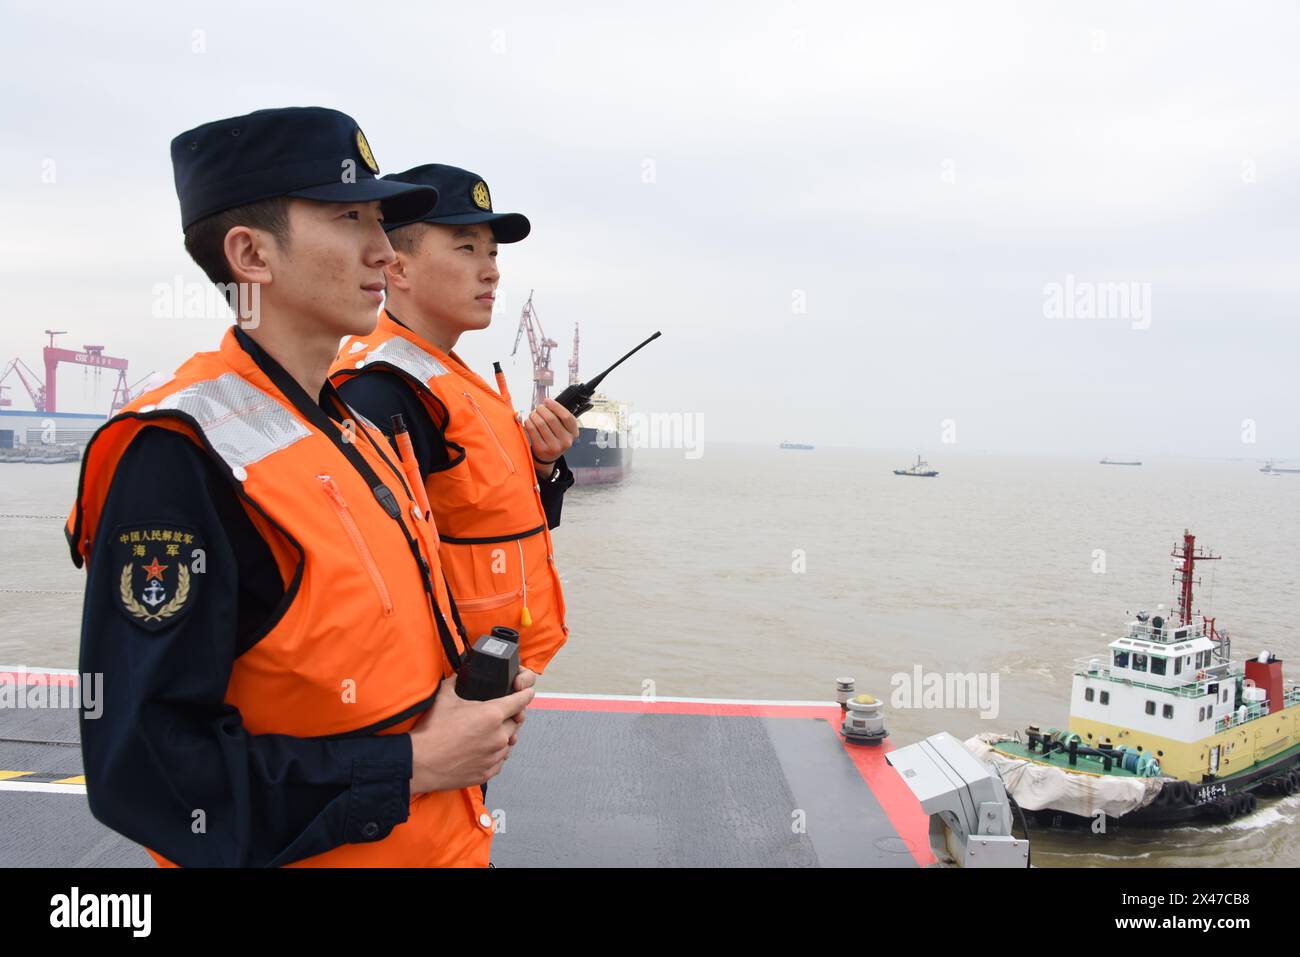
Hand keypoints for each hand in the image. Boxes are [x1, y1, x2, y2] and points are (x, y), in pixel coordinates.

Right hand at [408, 674, 534, 792]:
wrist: (420, 763)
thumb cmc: (431, 732)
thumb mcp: (444, 697)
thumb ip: (456, 682)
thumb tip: (459, 675)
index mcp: (492, 715)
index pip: (521, 701)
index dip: (525, 694)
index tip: (527, 692)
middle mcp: (498, 736)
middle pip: (517, 722)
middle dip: (510, 717)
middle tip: (496, 715)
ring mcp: (495, 756)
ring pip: (509, 742)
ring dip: (502, 736)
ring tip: (486, 733)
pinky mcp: (488, 772)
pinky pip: (500, 760)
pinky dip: (494, 754)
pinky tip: (482, 749)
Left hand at [524, 399, 578, 471]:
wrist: (548, 456)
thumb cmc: (555, 438)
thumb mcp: (563, 429)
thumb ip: (558, 416)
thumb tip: (546, 403)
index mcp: (573, 433)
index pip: (566, 416)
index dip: (555, 406)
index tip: (547, 401)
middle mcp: (566, 441)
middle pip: (551, 418)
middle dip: (542, 409)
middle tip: (538, 408)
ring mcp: (554, 446)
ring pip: (541, 423)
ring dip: (534, 415)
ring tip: (533, 414)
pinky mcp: (542, 449)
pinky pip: (533, 430)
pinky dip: (528, 422)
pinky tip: (529, 421)